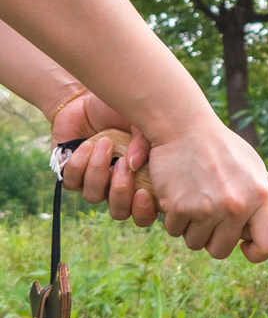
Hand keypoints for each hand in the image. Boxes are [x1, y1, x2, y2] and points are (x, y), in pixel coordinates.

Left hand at [51, 90, 156, 226]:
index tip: (143, 192)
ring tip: (105, 144)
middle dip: (120, 191)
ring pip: (94, 198)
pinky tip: (88, 145)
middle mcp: (117, 190)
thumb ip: (145, 142)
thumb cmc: (120, 115)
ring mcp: (94, 185)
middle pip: (119, 212)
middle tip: (122, 164)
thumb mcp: (140, 124)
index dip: (144, 211)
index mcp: (140, 184)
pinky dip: (80, 164)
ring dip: (98, 171)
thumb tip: (135, 164)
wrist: (87, 102)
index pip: (145, 214)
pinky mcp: (72, 177)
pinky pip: (73, 183)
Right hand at [148, 116, 267, 262]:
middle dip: (212, 239)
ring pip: (196, 243)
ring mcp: (208, 208)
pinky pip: (174, 230)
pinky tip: (177, 197)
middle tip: (208, 218)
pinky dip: (173, 219)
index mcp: (259, 197)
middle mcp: (236, 206)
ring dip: (191, 229)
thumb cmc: (222, 147)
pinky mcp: (181, 207)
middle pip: (221, 250)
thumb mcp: (254, 165)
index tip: (244, 246)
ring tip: (193, 203)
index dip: (257, 253)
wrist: (184, 126)